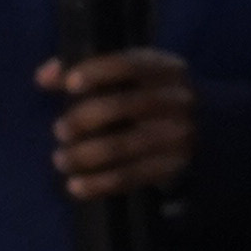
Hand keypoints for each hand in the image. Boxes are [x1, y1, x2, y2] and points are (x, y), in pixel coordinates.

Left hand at [44, 47, 204, 200]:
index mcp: (165, 68)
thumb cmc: (150, 94)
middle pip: (125, 106)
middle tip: (59, 130)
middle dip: (85, 118)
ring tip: (60, 159)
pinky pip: (131, 177)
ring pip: (124, 146)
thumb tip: (43, 78)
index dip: (99, 71)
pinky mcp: (173, 166)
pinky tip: (75, 186)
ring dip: (85, 155)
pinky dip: (99, 184)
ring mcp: (178, 134)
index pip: (131, 64)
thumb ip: (85, 70)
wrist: (207, 126)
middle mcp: (176, 99)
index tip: (70, 84)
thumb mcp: (130, 74)